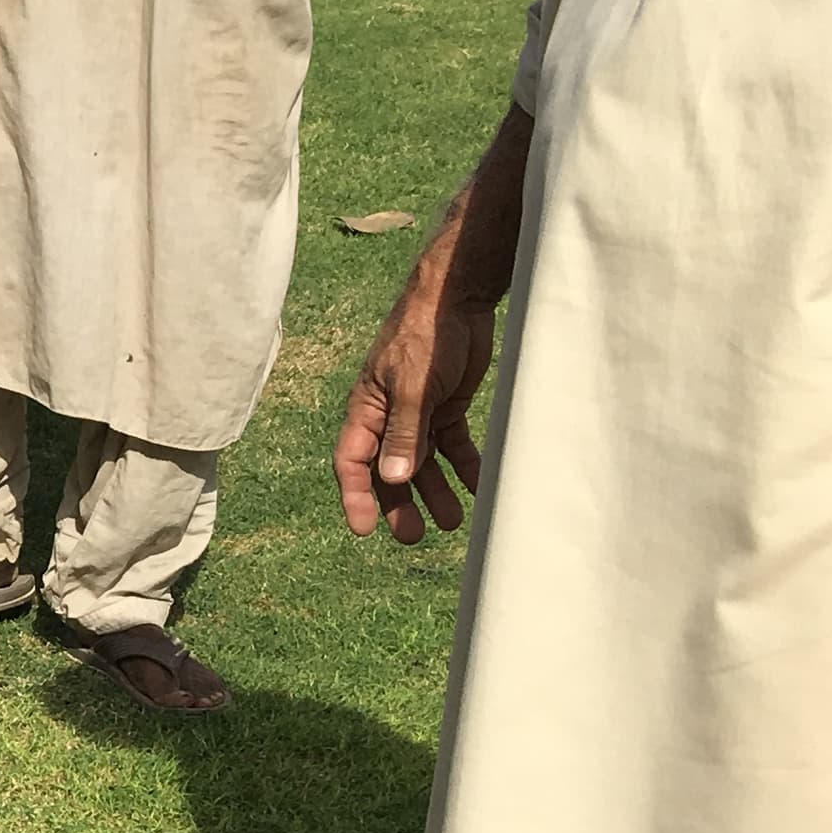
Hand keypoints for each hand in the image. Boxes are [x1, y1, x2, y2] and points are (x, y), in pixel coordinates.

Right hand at [335, 264, 498, 543]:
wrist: (457, 297)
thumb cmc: (425, 336)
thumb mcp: (414, 388)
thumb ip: (405, 433)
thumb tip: (393, 479)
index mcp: (367, 410)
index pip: (352, 461)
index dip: (356, 496)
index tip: (365, 529)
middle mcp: (389, 416)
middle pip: (389, 469)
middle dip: (400, 503)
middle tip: (415, 535)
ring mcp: (418, 412)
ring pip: (423, 462)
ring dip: (436, 490)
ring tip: (454, 521)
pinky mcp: (447, 404)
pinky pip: (453, 444)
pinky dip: (465, 466)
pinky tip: (480, 486)